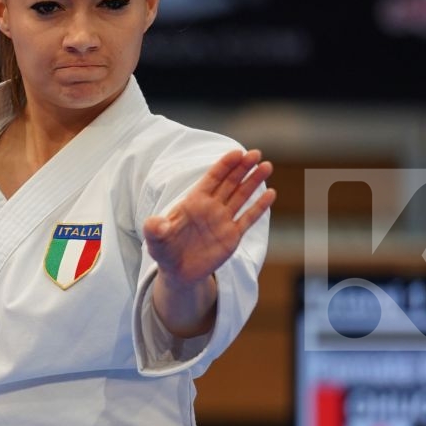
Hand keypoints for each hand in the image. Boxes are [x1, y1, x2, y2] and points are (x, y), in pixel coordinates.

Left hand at [143, 149, 273, 336]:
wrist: (177, 272)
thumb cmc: (164, 251)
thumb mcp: (155, 239)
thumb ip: (155, 229)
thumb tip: (157, 223)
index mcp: (193, 202)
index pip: (211, 179)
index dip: (224, 165)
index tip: (237, 153)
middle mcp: (211, 207)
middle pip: (229, 182)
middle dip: (242, 167)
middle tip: (256, 153)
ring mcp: (223, 220)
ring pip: (241, 196)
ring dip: (253, 181)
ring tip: (267, 166)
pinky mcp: (232, 236)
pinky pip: (248, 219)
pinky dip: (259, 207)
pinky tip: (271, 194)